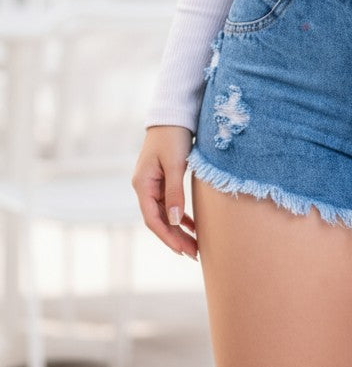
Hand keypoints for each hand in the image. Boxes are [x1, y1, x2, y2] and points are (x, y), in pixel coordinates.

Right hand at [132, 125, 198, 259]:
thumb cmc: (174, 135)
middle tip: (194, 254)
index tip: (183, 251)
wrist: (173, 112)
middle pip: (159, 220)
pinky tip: (192, 225)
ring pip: (165, 214)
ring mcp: (152, 183)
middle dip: (175, 238)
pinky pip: (169, 204)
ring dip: (178, 229)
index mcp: (142, 184)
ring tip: (195, 245)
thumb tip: (176, 221)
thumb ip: (175, 192)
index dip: (168, 237)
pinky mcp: (162, 179)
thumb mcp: (176, 163)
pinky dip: (180, 215)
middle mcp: (144, 187)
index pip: (153, 219)